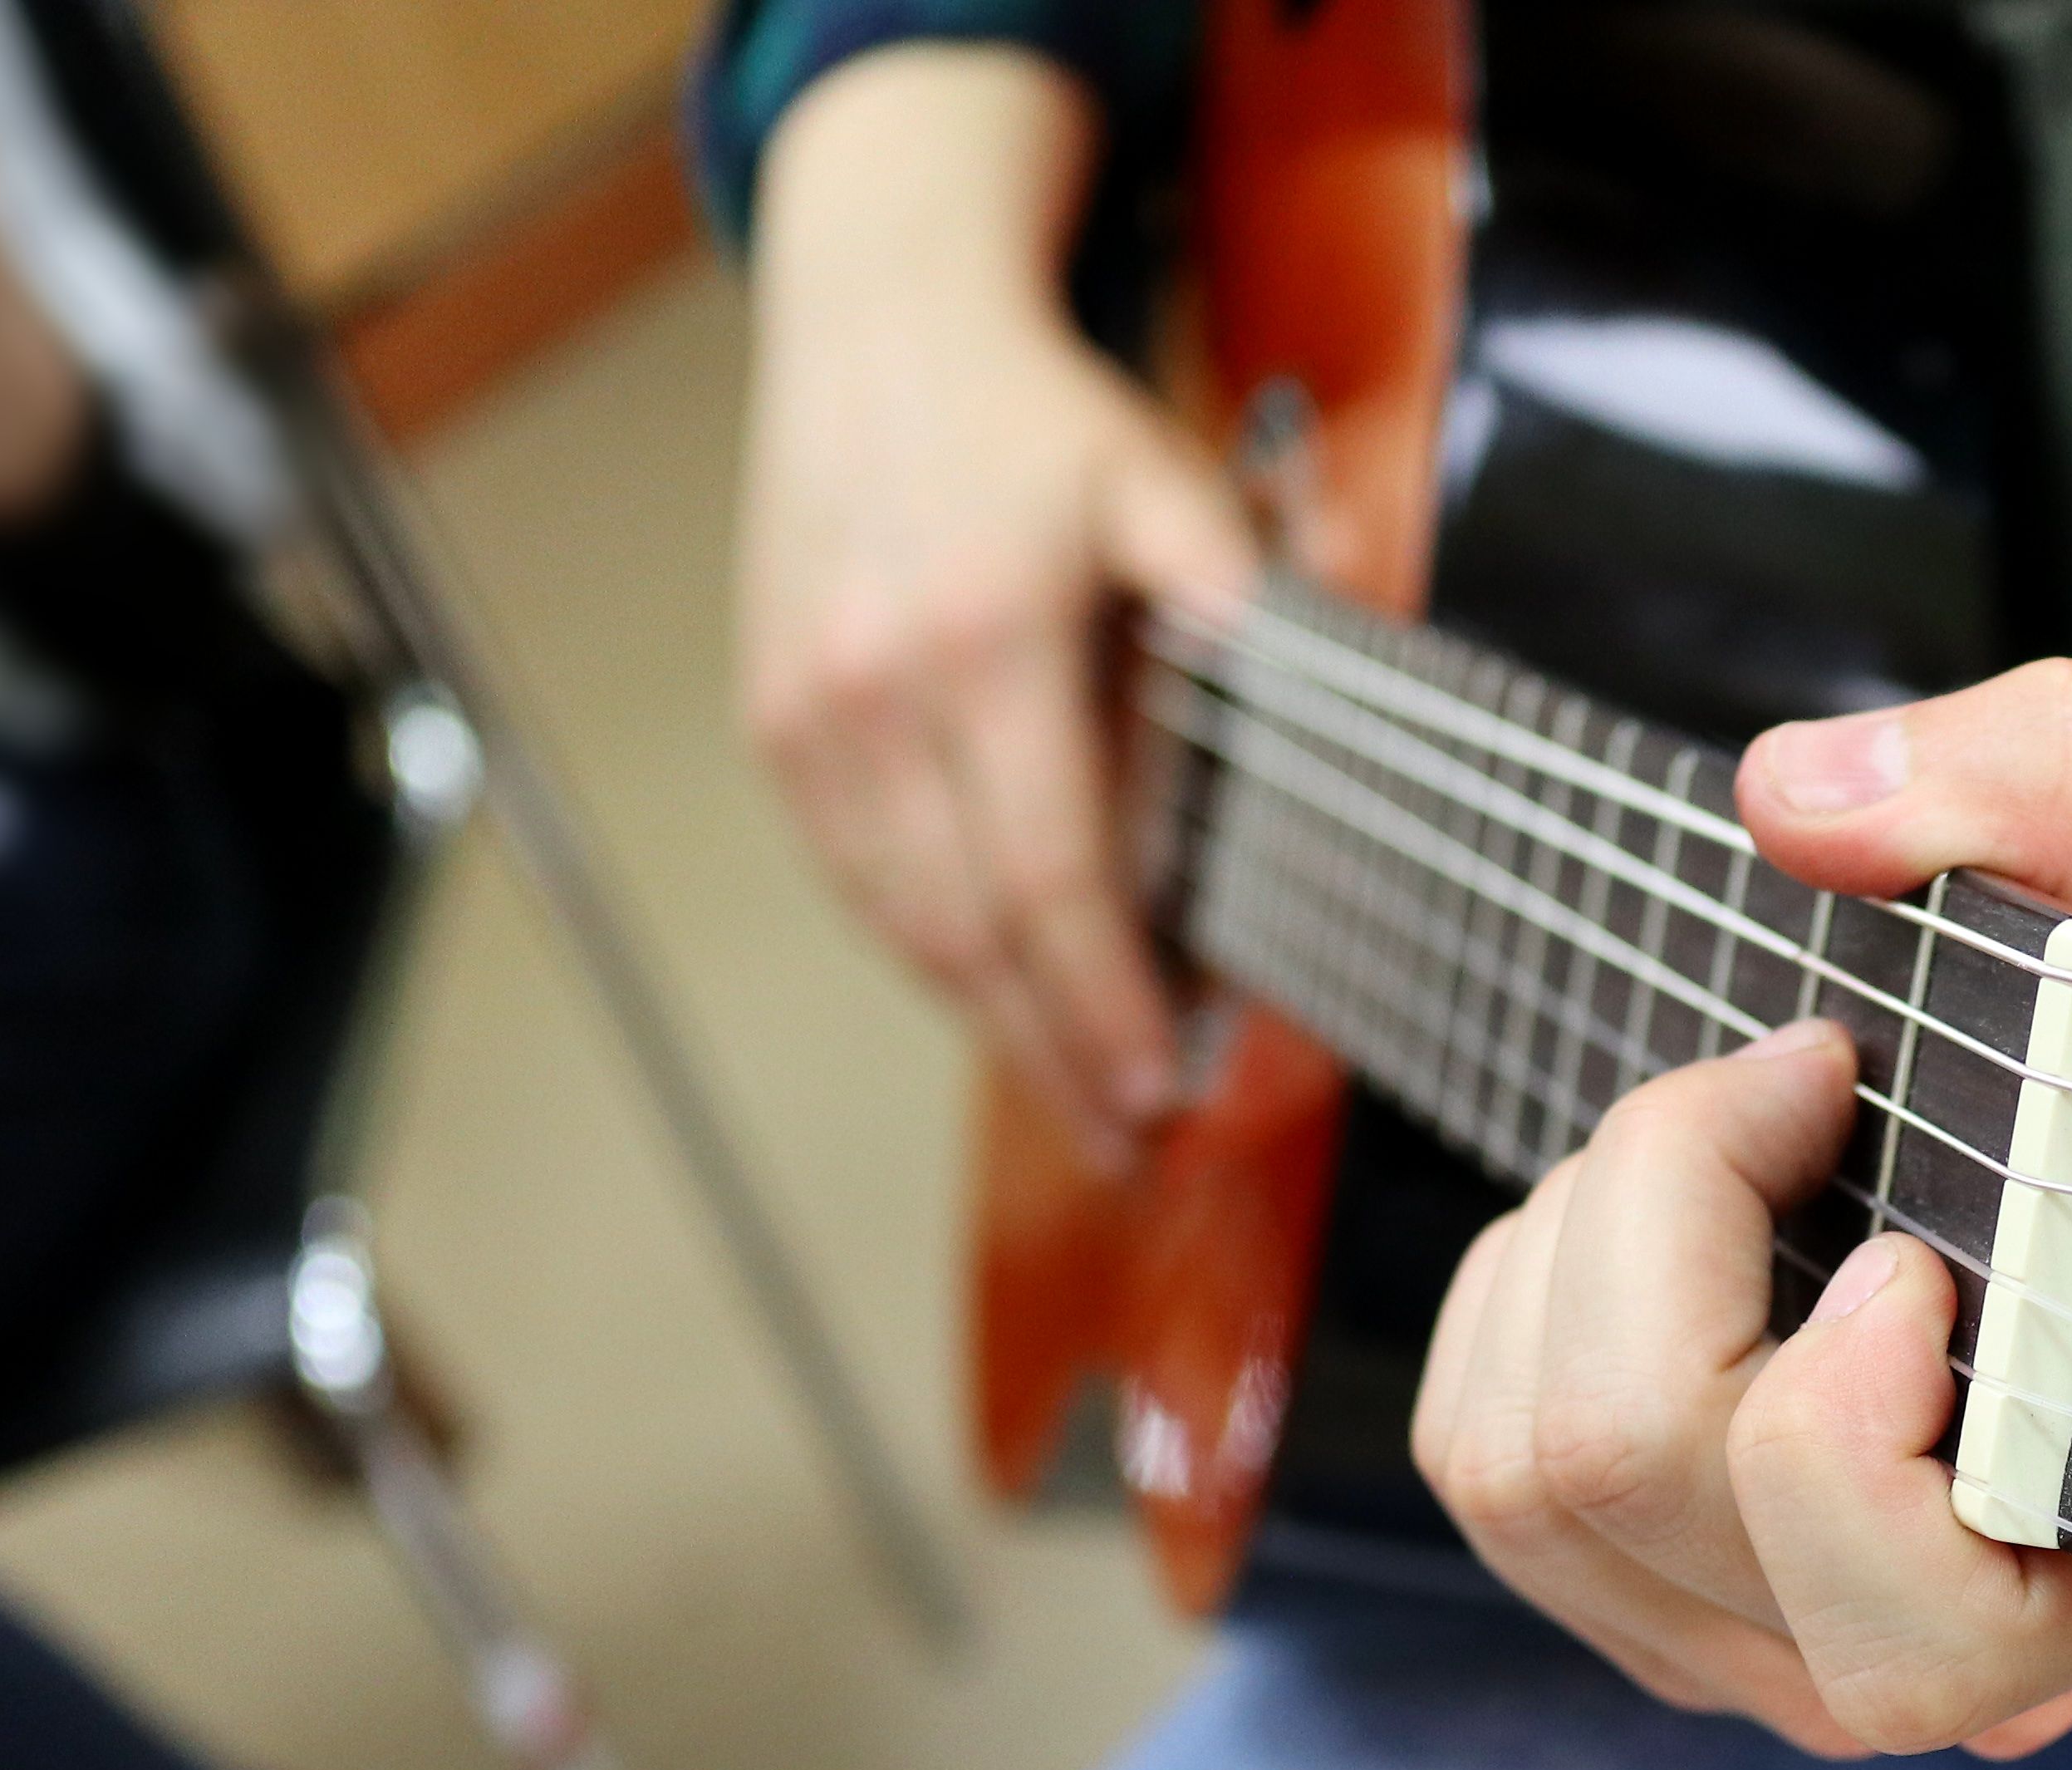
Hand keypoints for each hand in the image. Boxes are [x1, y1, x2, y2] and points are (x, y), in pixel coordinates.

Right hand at [737, 47, 1256, 1149]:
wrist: (874, 325)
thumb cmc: (1032, 415)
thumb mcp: (1157, 470)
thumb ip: (1229, 573)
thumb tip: (1298, 659)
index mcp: (977, 646)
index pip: (1045, 878)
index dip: (1101, 1000)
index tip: (1157, 1085)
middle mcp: (870, 696)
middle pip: (964, 935)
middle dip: (1052, 1054)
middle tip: (1130, 1143)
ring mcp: (806, 718)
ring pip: (900, 925)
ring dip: (989, 1026)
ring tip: (1077, 1102)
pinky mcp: (773, 725)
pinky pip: (857, 880)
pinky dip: (929, 953)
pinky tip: (995, 1000)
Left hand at [1414, 659, 2071, 1756]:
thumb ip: (2050, 784)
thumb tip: (1799, 802)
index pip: (1903, 1617)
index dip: (1836, 1401)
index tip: (1907, 1240)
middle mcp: (1934, 1667)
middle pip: (1630, 1470)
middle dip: (1664, 1209)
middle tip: (1799, 1094)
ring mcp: (1776, 1655)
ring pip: (1523, 1474)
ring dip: (1584, 1248)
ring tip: (1736, 1158)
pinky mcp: (1656, 1611)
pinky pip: (1477, 1464)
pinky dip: (1525, 1301)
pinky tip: (1664, 1238)